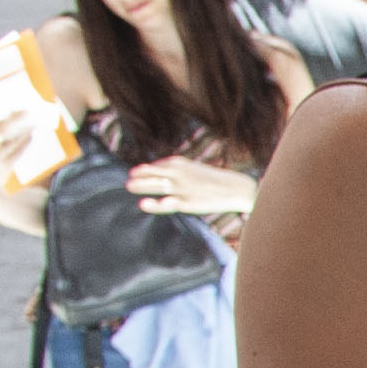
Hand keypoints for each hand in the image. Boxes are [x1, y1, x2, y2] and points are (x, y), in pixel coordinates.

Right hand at [0, 114, 46, 208]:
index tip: (8, 108)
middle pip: (0, 129)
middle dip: (14, 119)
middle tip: (26, 111)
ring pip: (12, 140)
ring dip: (24, 131)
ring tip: (32, 123)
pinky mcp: (3, 167)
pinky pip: (17, 152)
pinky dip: (25, 143)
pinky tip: (30, 137)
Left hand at [127, 155, 258, 218]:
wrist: (237, 188)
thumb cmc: (216, 180)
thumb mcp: (195, 169)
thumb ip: (179, 170)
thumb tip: (164, 173)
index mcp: (178, 163)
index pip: (156, 165)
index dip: (145, 170)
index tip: (136, 173)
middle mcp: (176, 173)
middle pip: (150, 173)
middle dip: (138, 175)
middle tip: (129, 179)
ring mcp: (180, 188)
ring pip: (154, 185)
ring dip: (140, 186)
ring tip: (129, 187)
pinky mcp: (186, 203)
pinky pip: (165, 204)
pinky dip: (153, 204)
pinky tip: (143, 204)